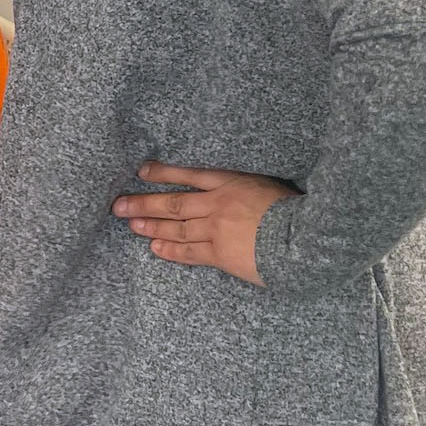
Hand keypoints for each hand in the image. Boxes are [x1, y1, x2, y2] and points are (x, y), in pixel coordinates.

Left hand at [112, 162, 299, 286]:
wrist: (307, 239)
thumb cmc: (296, 211)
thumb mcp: (269, 187)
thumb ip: (246, 189)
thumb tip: (235, 194)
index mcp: (231, 182)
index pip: (190, 175)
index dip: (164, 173)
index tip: (142, 171)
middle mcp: (218, 203)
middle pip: (173, 202)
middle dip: (144, 203)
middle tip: (118, 206)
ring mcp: (217, 229)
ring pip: (177, 227)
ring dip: (152, 226)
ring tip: (131, 225)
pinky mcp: (221, 254)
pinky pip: (190, 252)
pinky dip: (170, 250)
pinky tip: (154, 248)